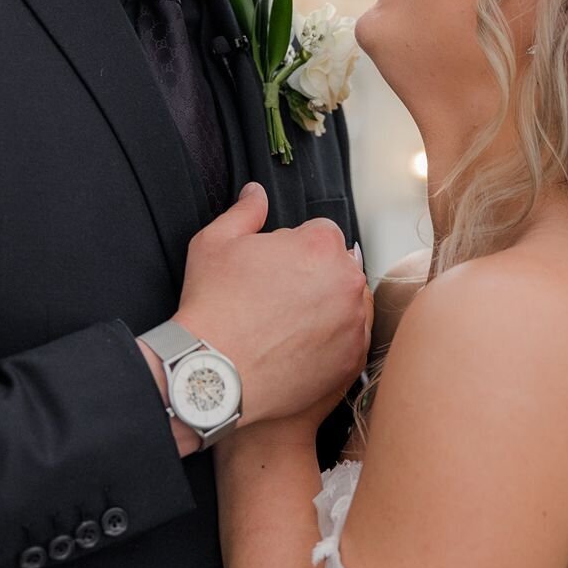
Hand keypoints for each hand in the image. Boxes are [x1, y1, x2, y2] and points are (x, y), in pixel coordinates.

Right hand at [175, 183, 371, 427]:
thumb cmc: (213, 308)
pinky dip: (332, 342)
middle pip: (339, 267)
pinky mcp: (353, 359)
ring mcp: (354, 323)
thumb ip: (244, 211)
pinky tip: (298, 347)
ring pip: (348, 304)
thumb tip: (255, 192)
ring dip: (327, 308)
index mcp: (321, 245)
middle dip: (314, 276)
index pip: (322, 233)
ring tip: (286, 325)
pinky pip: (350, 341)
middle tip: (277, 298)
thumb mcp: (215, 243)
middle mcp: (347, 281)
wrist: (215, 374)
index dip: (294, 248)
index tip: (274, 268)